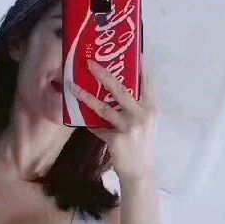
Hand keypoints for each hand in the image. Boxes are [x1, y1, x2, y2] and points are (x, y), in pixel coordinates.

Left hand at [67, 55, 157, 181]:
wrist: (140, 172)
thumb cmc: (141, 145)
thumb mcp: (145, 124)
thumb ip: (136, 107)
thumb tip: (116, 89)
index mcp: (151, 108)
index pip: (148, 83)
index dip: (142, 67)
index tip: (134, 51)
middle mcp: (142, 115)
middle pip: (121, 89)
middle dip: (104, 74)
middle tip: (90, 62)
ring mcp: (129, 127)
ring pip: (104, 107)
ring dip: (86, 96)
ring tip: (73, 87)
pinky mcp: (116, 139)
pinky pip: (98, 127)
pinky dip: (89, 123)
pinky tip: (79, 118)